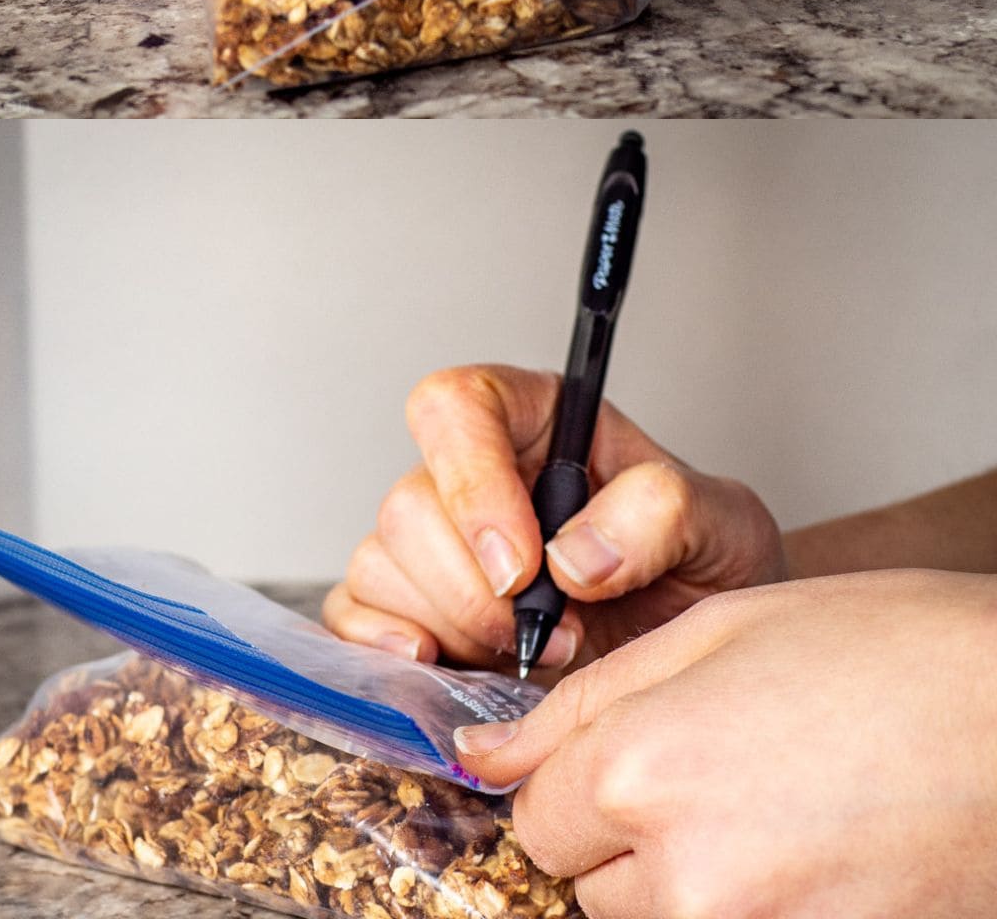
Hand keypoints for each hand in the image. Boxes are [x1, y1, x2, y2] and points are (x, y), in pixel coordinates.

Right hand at [323, 364, 783, 668]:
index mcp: (534, 420)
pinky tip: (446, 668)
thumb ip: (662, 512)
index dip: (471, 480)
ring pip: (380, 563)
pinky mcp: (413, 606)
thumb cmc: (704, 565)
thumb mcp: (722, 521)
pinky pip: (352, 616)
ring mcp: (435, 541)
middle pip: (408, 503)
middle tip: (552, 632)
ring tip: (530, 655)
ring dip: (453, 627)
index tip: (522, 563)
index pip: (455, 405)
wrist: (698, 647)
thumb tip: (573, 556)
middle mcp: (472, 474)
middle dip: (474, 588)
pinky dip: (383, 650)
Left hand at [456, 570, 996, 918]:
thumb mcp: (720, 632)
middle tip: (703, 765)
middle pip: (585, 879)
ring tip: (760, 801)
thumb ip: (588, 701)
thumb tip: (488, 756)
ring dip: (676, 873)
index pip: (534, 812)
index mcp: (646, 770)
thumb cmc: (889, 653)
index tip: (607, 755)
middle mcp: (685, 877)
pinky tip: (798, 844)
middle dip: (618, 829)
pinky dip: (741, 897)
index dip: (568, 777)